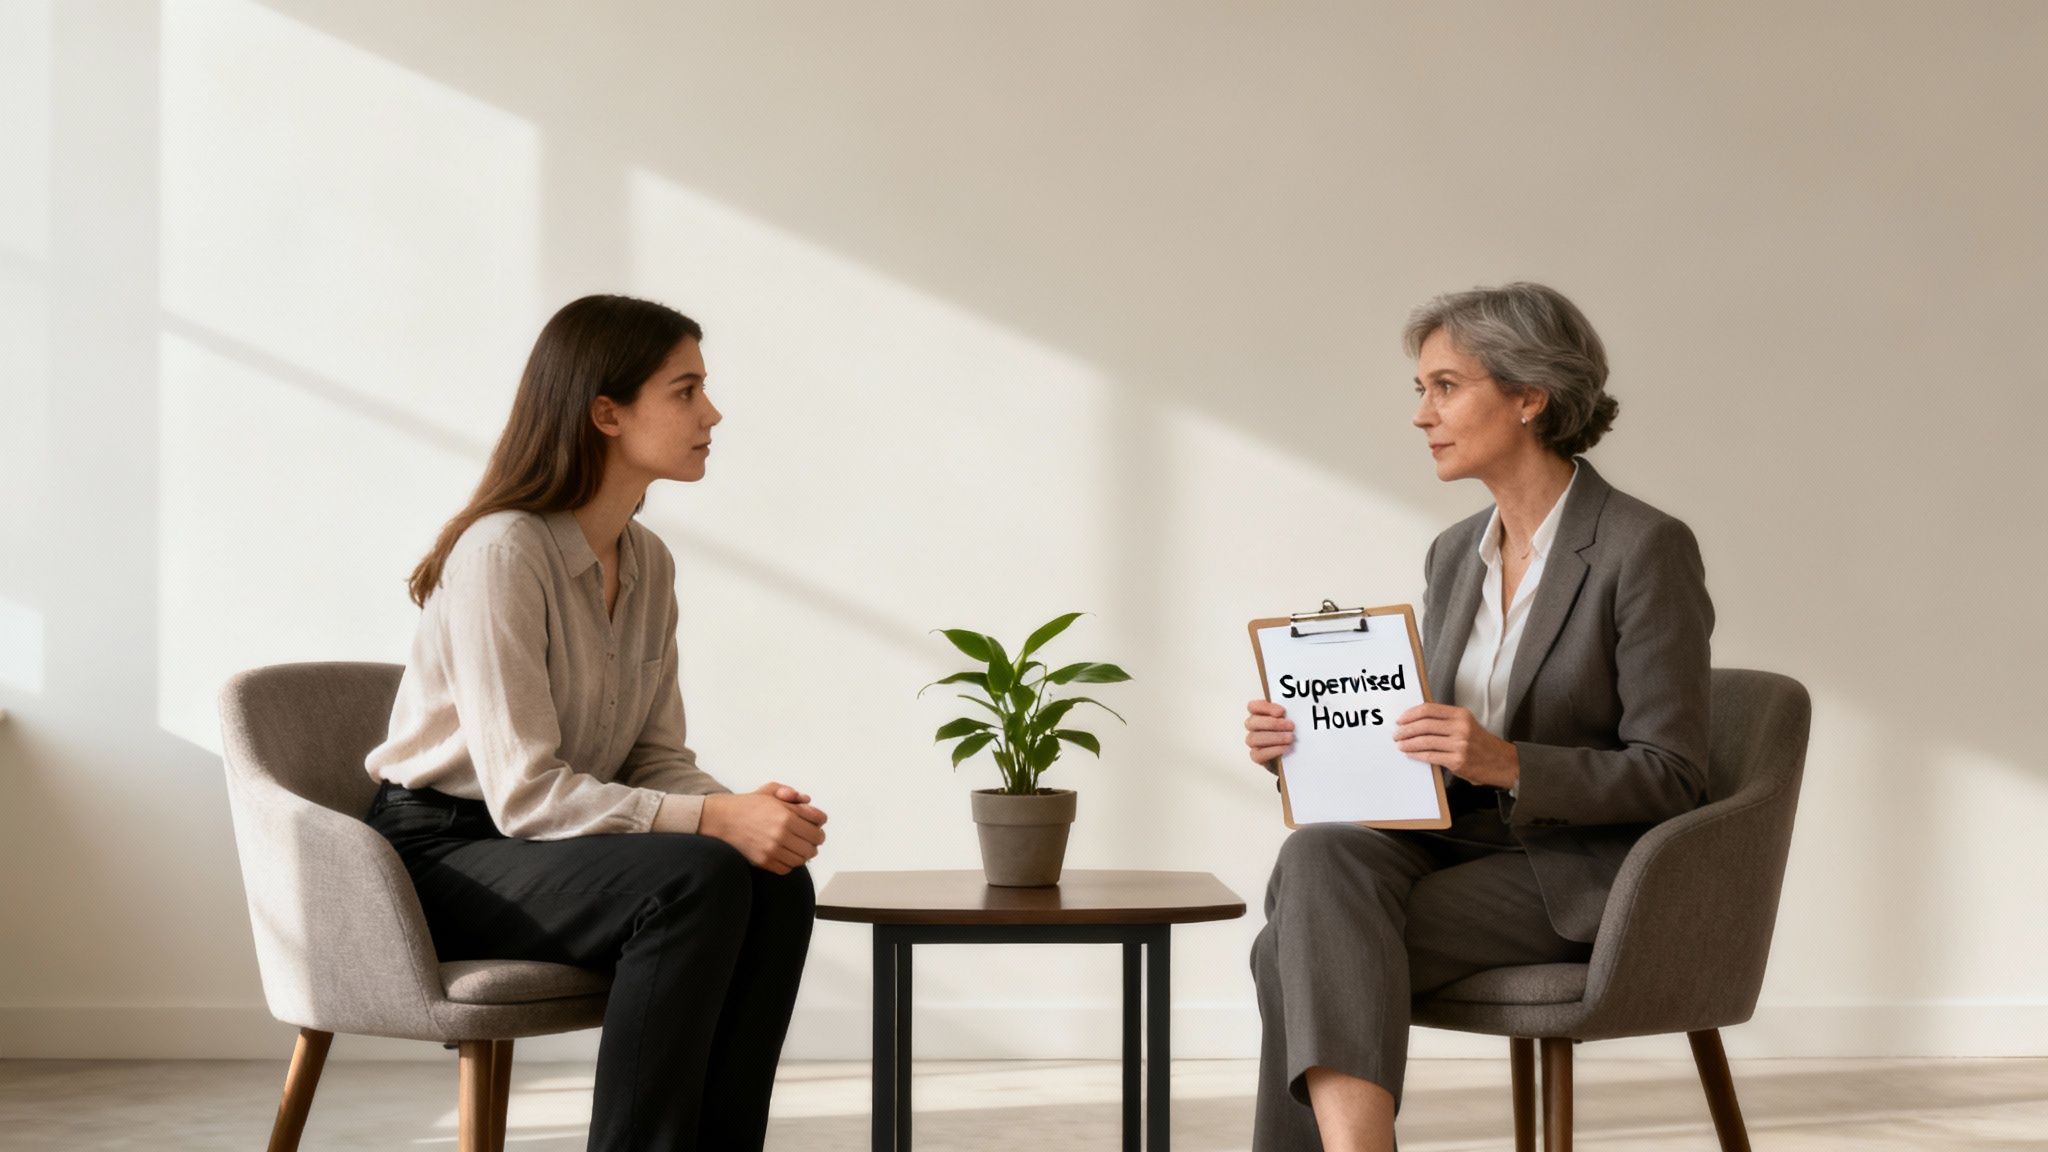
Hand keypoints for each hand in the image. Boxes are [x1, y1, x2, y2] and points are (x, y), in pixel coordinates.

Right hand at [700, 786, 827, 873]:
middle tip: (809, 837)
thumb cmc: (746, 804)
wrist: (721, 819)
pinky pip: (787, 868)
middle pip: (814, 844)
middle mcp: (781, 833)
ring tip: (797, 846)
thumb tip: (808, 802)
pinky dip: (790, 863)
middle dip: (814, 840)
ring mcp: (772, 849)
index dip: (820, 824)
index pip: (818, 825)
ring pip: (802, 858)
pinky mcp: (764, 861)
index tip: (816, 824)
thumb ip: (792, 795)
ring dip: (803, 853)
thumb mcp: (770, 791)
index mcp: (786, 814)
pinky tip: (785, 854)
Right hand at [1243, 699, 1294, 773]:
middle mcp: (1253, 727)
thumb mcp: (1291, 720)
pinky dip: (1273, 750)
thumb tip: (1303, 707)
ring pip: (1254, 738)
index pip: (1253, 706)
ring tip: (1290, 738)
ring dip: (1275, 737)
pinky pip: (1259, 754)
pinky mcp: (1257, 756)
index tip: (1282, 711)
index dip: (1265, 708)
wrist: (1293, 754)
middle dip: (1273, 723)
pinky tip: (1286, 748)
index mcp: (1259, 714)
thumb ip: (1291, 713)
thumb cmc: (1290, 732)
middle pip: (1252, 722)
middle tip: (1291, 726)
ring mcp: (1253, 742)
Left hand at [1393, 703, 1518, 789]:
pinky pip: (1430, 756)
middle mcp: (1460, 727)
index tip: (1400, 719)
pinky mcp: (1457, 761)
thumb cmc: (1482, 744)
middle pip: (1424, 725)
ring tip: (1400, 745)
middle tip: (1396, 734)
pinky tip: (1410, 754)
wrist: (1503, 762)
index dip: (1410, 714)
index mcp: (1461, 715)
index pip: (1429, 710)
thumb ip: (1446, 721)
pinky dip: (1417, 755)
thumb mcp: (1467, 724)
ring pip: (1425, 741)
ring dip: (1408, 743)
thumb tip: (1417, 722)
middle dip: (1405, 730)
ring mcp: (1459, 744)